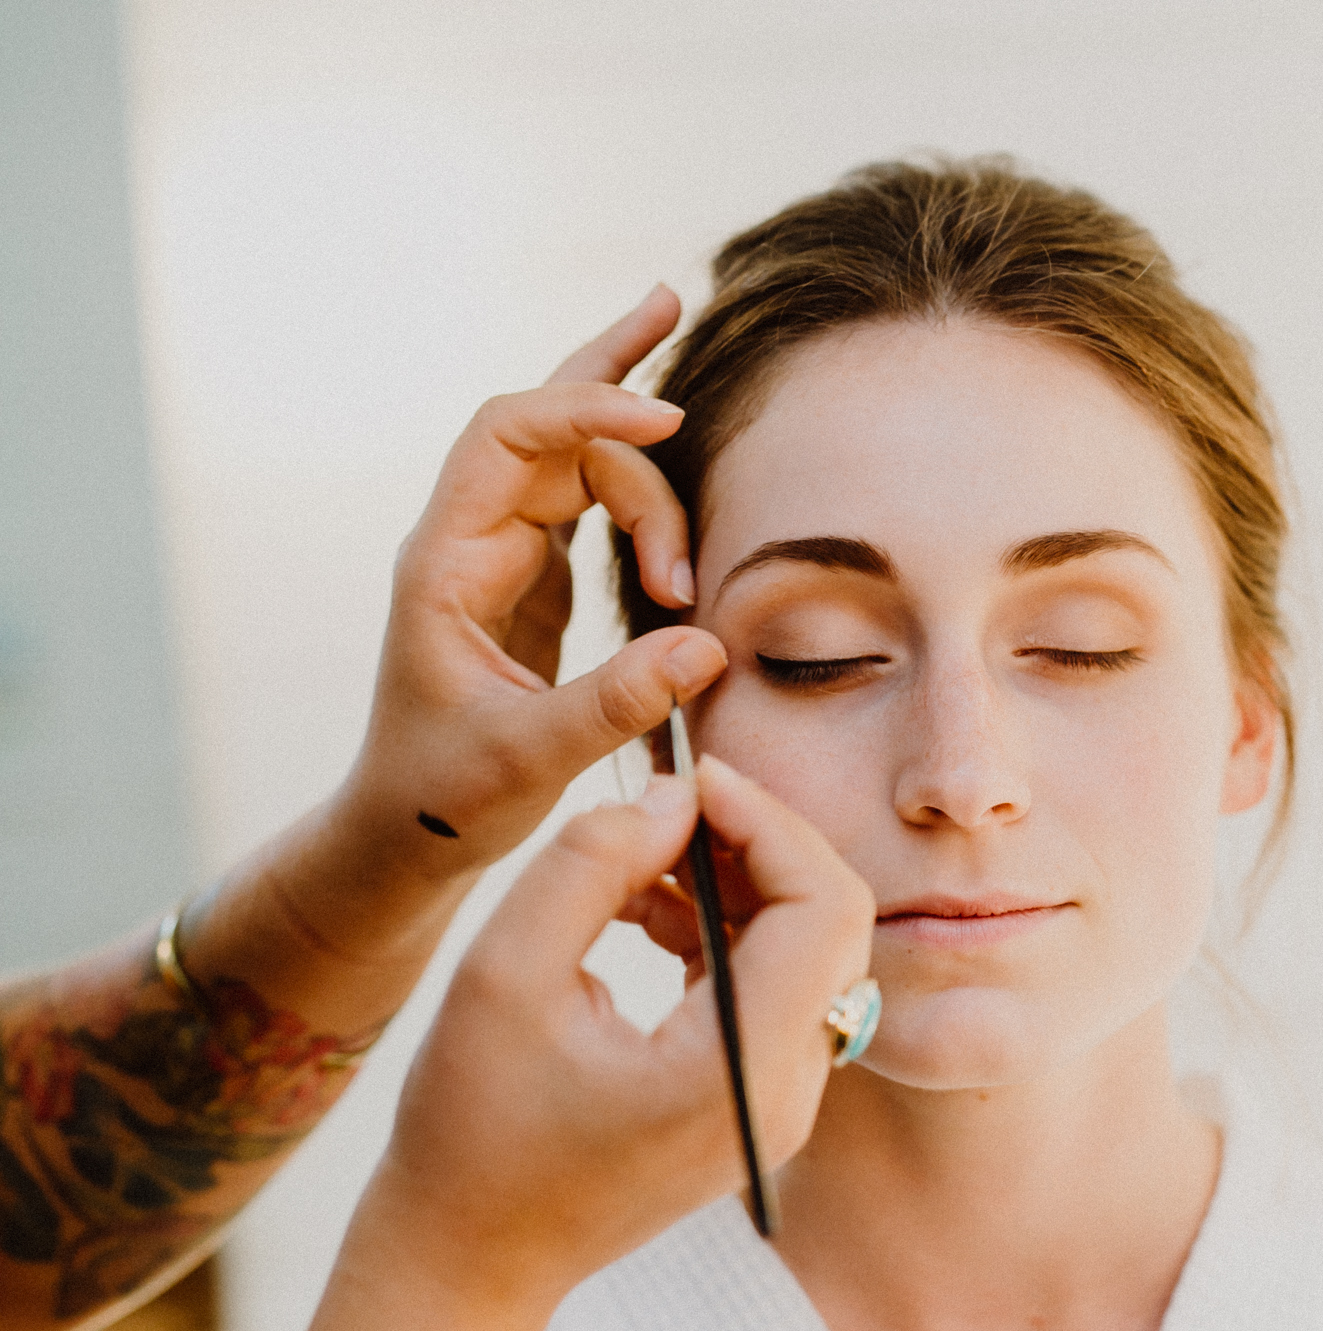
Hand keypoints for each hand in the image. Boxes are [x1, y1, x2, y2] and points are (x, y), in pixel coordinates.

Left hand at [339, 285, 717, 871]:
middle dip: (613, 371)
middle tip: (676, 300)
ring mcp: (506, 553)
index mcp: (446, 560)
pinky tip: (683, 476)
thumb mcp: (531, 758)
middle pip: (551, 424)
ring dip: (654, 497)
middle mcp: (472, 538)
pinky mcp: (538, 578)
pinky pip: (594, 502)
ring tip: (688, 583)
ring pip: (583, 464)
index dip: (588, 411)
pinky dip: (645, 492)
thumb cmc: (445, 798)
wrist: (408, 833)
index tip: (670, 424)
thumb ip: (617, 701)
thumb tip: (708, 643)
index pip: (510, 435)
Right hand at [365, 760, 873, 1306]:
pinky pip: (773, 988)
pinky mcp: (755, 1102)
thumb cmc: (469, 1129)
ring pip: (807, 951)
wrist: (467, 1259)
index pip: (823, 907)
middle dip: (758, 844)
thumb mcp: (503, 973)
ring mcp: (781, 1103)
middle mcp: (789, 1091)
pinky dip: (723, 932)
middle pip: (830, 923)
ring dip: (737, 885)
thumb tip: (674, 797)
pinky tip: (639, 910)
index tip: (690, 776)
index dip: (768, 820)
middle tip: (669, 801)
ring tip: (633, 860)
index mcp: (744, 1068)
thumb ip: (590, 865)